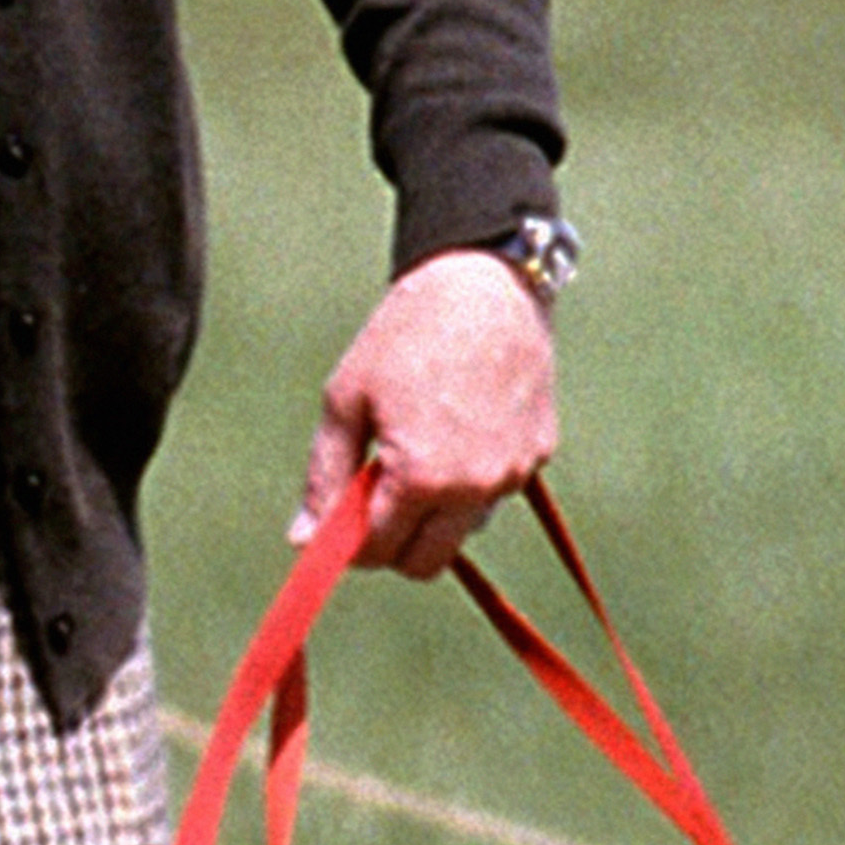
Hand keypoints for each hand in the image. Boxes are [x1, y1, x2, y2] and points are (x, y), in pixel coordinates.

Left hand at [297, 250, 556, 577]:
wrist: (484, 282)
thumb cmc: (408, 333)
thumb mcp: (346, 401)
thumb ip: (326, 476)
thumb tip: (305, 538)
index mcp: (424, 479)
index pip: (379, 551)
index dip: (350, 543)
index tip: (337, 522)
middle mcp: (477, 488)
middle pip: (426, 562)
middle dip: (393, 542)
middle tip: (373, 494)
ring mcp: (514, 474)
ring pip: (463, 528)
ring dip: (434, 510)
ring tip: (418, 444)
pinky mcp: (539, 453)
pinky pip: (493, 491)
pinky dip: (469, 478)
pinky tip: (456, 425)